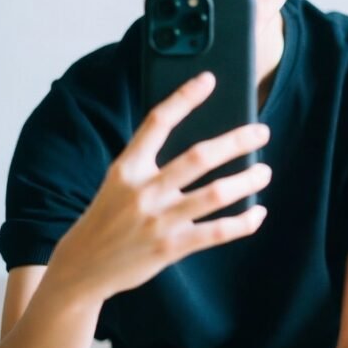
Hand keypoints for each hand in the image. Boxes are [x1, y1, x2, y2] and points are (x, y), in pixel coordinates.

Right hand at [47, 72, 271, 302]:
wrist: (83, 266)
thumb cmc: (108, 218)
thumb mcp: (118, 182)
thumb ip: (150, 164)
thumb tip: (202, 147)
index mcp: (127, 167)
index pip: (157, 122)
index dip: (184, 98)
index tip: (208, 80)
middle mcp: (143, 190)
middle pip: (198, 157)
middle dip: (235, 142)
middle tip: (261, 131)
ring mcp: (158, 220)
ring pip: (214, 194)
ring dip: (246, 181)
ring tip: (263, 172)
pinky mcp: (171, 247)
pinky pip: (216, 232)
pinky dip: (243, 222)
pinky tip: (257, 213)